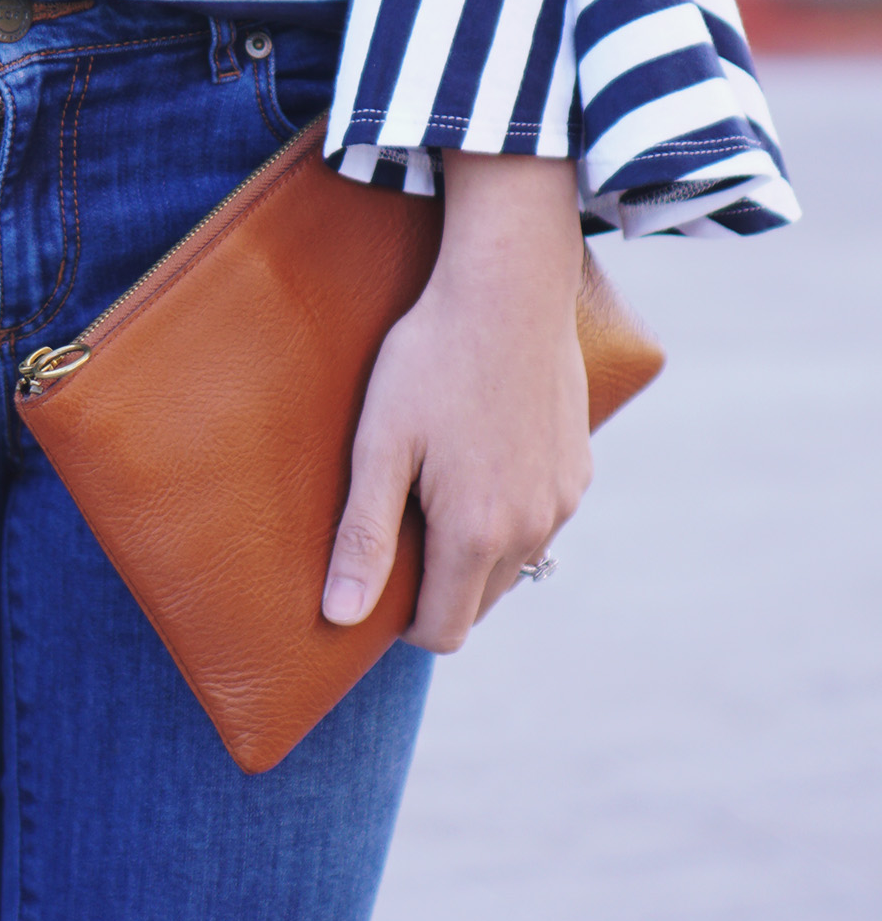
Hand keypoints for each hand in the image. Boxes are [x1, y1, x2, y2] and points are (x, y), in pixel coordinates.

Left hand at [322, 152, 591, 650]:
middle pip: (479, 601)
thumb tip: (340, 617)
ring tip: (435, 484)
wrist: (508, 290)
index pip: (444, 631)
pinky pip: (541, 519)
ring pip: (514, 563)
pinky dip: (509, 512)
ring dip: (475, 548)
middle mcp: (532, 530)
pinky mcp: (580, 470)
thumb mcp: (380, 445)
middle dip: (437, 583)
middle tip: (398, 520)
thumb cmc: (430, 361)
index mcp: (477, 534)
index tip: (374, 578)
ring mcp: (563, 501)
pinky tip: (478, 457)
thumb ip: (364, 536)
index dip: (401, 621)